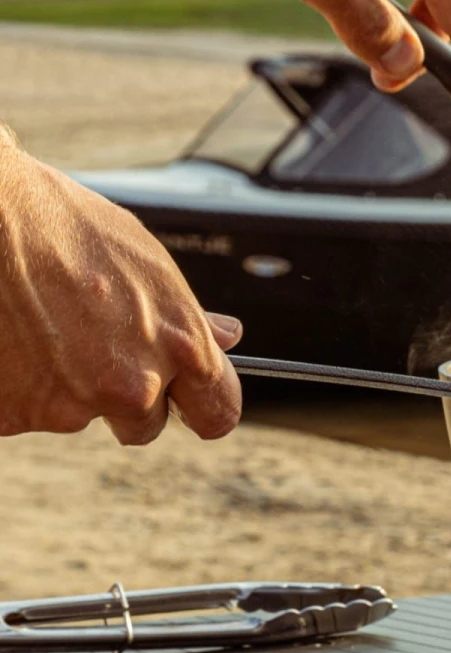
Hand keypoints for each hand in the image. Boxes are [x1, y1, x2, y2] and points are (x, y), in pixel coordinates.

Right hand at [0, 137, 241, 443]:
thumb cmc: (64, 227)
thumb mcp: (148, 263)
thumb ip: (189, 315)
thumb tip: (227, 337)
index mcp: (180, 349)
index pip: (218, 414)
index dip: (203, 406)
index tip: (192, 400)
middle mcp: (131, 387)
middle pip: (145, 426)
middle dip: (127, 398)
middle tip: (97, 347)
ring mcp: (69, 407)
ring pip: (80, 415)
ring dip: (68, 386)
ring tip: (45, 326)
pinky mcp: (14, 416)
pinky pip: (27, 412)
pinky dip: (20, 386)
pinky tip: (15, 338)